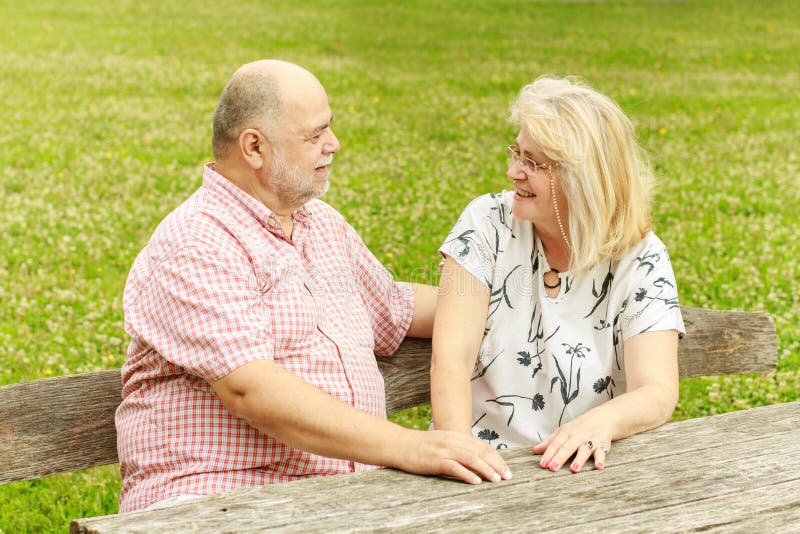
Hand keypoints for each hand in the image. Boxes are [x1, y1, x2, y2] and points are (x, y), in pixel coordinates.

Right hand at [393, 429, 512, 484]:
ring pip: (471, 458)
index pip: (482, 446)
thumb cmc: (422, 446)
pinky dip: (467, 474)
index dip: (496, 457)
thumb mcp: (443, 442)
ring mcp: (445, 450)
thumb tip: (476, 459)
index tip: (506, 468)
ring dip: (486, 469)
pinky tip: (476, 481)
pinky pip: (454, 467)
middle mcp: (453, 441)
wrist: (400, 444)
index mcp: (457, 436)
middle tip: (508, 476)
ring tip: (496, 479)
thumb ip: (458, 447)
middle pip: (480, 452)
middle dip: (496, 464)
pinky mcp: (436, 460)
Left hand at [531, 413, 611, 472]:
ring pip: (584, 449)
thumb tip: (534, 451)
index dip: (549, 454)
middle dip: (560, 457)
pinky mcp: (603, 444)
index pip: (556, 443)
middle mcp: (578, 435)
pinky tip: (599, 466)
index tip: (542, 464)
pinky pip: (602, 452)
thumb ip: (549, 442)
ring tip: (574, 469)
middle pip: (568, 447)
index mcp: (567, 432)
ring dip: (579, 459)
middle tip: (553, 468)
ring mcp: (591, 439)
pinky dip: (601, 459)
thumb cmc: (579, 427)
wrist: (603, 418)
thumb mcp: (563, 431)